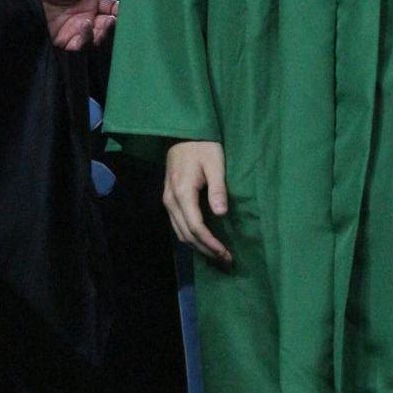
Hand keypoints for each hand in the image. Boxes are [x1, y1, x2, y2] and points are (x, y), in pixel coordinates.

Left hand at [28, 0, 119, 51]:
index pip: (112, 8)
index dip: (120, 11)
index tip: (127, 11)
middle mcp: (85, 15)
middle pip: (107, 26)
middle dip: (112, 25)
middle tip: (110, 20)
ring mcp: (75, 29)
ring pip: (96, 37)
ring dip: (100, 32)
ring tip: (96, 23)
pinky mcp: (65, 40)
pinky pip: (81, 45)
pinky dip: (86, 39)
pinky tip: (83, 27)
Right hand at [164, 140, 231, 264]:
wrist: (184, 133)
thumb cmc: (203, 146)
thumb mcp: (215, 162)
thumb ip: (217, 188)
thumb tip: (221, 213)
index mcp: (182, 192)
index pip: (195, 227)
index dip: (210, 243)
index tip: (225, 252)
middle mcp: (171, 201)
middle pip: (186, 234)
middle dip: (206, 250)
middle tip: (225, 260)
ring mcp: (167, 200)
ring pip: (180, 233)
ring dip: (197, 247)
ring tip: (216, 255)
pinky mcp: (169, 199)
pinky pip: (177, 225)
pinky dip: (190, 237)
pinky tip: (203, 241)